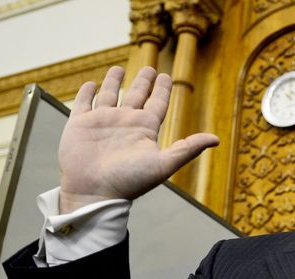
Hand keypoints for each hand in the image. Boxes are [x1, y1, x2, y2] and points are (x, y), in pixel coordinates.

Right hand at [58, 66, 219, 212]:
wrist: (95, 194)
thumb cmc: (130, 182)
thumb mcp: (163, 164)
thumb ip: (188, 149)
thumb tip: (216, 139)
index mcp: (145, 129)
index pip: (157, 103)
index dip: (162, 90)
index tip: (166, 76)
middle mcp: (125, 123)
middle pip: (137, 96)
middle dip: (143, 82)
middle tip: (150, 68)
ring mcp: (102, 123)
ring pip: (110, 95)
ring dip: (114, 82)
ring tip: (118, 69)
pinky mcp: (79, 125)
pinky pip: (84, 104)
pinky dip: (86, 93)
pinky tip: (91, 84)